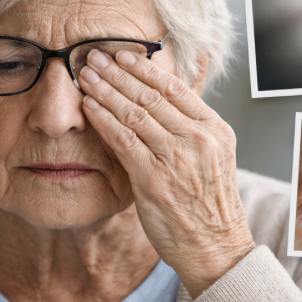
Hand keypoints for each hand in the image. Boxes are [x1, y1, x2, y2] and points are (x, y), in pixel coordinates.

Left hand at [78, 50, 255, 298]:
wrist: (215, 247)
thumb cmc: (209, 204)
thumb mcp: (215, 157)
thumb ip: (192, 128)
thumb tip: (164, 98)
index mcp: (214, 130)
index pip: (175, 88)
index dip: (145, 68)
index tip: (123, 54)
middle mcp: (197, 140)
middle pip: (151, 96)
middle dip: (119, 73)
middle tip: (95, 56)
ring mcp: (175, 159)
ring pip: (135, 114)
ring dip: (106, 91)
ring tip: (86, 75)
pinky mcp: (153, 180)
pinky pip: (123, 141)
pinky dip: (104, 120)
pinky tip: (89, 107)